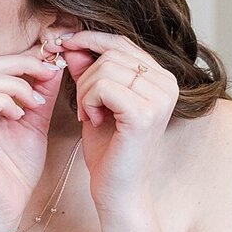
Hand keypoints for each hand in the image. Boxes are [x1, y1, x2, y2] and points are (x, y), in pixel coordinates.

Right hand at [0, 49, 67, 231]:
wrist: (6, 206)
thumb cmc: (16, 168)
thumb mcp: (34, 121)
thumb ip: (40, 93)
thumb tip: (52, 63)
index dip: (23, 58)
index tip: (52, 65)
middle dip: (23, 65)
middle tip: (49, 74)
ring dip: (16, 85)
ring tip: (34, 103)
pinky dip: (4, 102)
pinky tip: (19, 115)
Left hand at [58, 30, 177, 215]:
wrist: (118, 191)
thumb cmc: (109, 150)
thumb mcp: (95, 101)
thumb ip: (88, 71)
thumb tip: (72, 42)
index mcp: (162, 78)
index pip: (122, 41)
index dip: (90, 40)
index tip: (64, 47)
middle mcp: (167, 84)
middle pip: (112, 52)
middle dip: (85, 75)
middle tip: (83, 105)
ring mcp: (159, 98)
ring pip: (105, 68)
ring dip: (85, 92)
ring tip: (89, 115)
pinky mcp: (144, 113)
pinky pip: (103, 86)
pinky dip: (88, 102)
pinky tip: (92, 121)